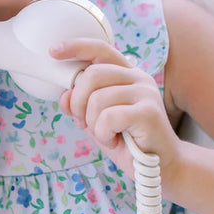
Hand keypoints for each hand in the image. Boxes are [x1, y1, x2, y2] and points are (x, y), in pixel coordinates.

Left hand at [50, 38, 180, 177]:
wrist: (160, 167)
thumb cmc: (127, 142)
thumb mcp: (96, 121)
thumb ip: (80, 106)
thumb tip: (64, 95)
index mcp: (125, 74)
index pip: (100, 49)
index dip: (76, 47)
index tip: (53, 51)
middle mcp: (137, 77)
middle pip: (92, 74)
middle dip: (78, 102)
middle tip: (83, 122)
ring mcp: (145, 92)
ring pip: (98, 98)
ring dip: (93, 124)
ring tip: (107, 135)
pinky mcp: (148, 111)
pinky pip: (109, 117)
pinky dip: (104, 134)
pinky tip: (115, 141)